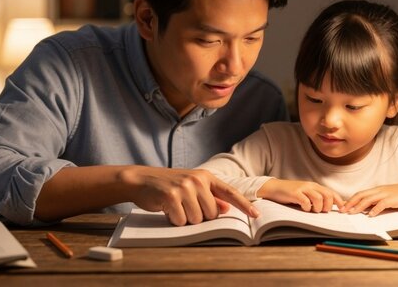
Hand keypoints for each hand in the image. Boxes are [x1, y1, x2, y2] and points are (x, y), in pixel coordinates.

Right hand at [126, 167, 258, 225]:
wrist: (141, 179)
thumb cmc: (168, 185)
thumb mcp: (191, 187)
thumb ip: (209, 196)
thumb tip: (226, 208)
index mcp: (205, 177)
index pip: (230, 192)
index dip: (244, 205)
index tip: (256, 215)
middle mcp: (197, 180)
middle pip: (212, 213)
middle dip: (200, 217)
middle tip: (185, 207)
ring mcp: (184, 187)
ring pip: (197, 219)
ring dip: (186, 219)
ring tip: (175, 207)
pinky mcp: (171, 196)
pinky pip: (181, 220)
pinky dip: (174, 220)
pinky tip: (167, 209)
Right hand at [257, 179, 343, 212]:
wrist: (274, 188)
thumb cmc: (291, 194)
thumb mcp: (306, 194)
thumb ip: (317, 198)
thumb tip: (331, 207)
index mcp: (315, 187)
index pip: (332, 193)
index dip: (339, 202)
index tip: (342, 210)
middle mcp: (311, 186)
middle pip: (328, 195)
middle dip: (328, 206)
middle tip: (321, 211)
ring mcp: (303, 188)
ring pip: (319, 198)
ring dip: (318, 207)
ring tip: (312, 210)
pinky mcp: (294, 193)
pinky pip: (305, 201)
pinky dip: (307, 207)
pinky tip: (304, 209)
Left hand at [342, 181, 397, 215]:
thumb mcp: (389, 198)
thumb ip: (379, 202)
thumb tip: (368, 210)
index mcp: (378, 190)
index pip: (361, 194)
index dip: (351, 200)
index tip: (343, 207)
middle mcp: (380, 190)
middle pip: (361, 195)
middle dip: (350, 203)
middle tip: (342, 211)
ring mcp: (387, 194)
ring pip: (369, 199)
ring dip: (359, 206)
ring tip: (352, 213)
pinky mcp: (394, 199)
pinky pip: (382, 204)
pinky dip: (375, 209)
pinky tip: (370, 215)